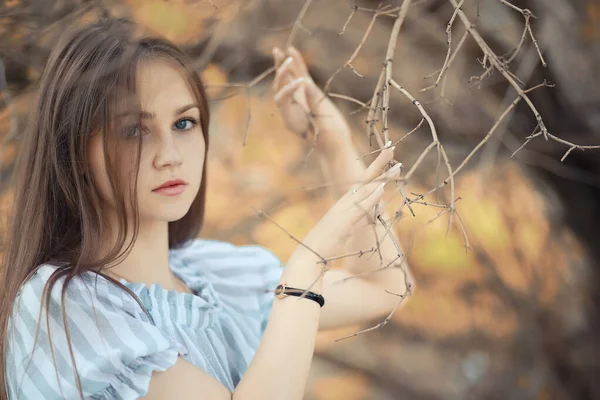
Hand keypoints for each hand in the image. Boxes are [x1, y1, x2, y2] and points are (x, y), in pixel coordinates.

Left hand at [272, 46, 351, 155]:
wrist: (334, 147)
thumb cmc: (331, 139)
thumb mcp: (324, 124)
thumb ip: (314, 104)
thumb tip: (306, 84)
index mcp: (291, 119)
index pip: (282, 99)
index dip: (288, 88)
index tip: (302, 82)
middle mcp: (292, 108)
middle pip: (280, 87)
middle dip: (280, 72)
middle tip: (280, 55)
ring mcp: (300, 101)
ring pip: (288, 80)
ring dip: (283, 64)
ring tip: (277, 49)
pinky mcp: (309, 95)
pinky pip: (300, 77)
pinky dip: (297, 64)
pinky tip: (292, 50)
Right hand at [295, 144, 399, 261]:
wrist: (308, 257)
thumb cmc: (326, 245)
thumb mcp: (346, 230)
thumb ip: (360, 222)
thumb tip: (373, 218)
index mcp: (345, 204)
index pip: (364, 182)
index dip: (376, 169)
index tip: (388, 155)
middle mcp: (344, 204)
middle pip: (365, 180)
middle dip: (379, 163)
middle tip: (392, 147)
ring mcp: (343, 212)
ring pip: (366, 191)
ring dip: (381, 178)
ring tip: (396, 166)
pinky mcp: (344, 223)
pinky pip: (360, 208)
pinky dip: (371, 198)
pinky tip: (381, 188)